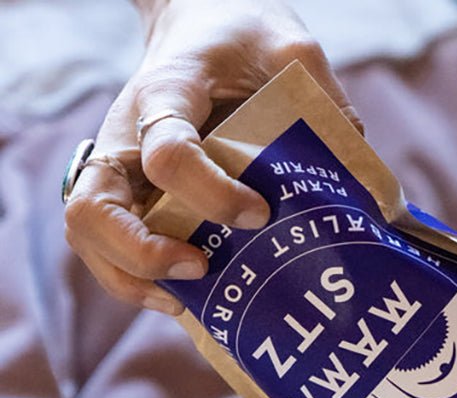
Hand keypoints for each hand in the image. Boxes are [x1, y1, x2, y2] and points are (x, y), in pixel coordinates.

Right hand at [63, 0, 359, 314]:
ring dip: (132, 277)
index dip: (211, 194)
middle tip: (202, 268)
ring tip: (185, 301)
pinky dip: (136, 281)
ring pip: (89, 234)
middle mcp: (126, 136)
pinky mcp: (128, 194)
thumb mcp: (289, 48)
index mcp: (166, 94)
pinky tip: (183, 300)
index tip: (260, 213)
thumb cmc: (244, 42)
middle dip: (144, 252)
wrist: (203, 27)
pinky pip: (107, 247)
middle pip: (93, 207)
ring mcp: (119, 169)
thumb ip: (323, 97)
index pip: (168, 153)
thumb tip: (356, 173)